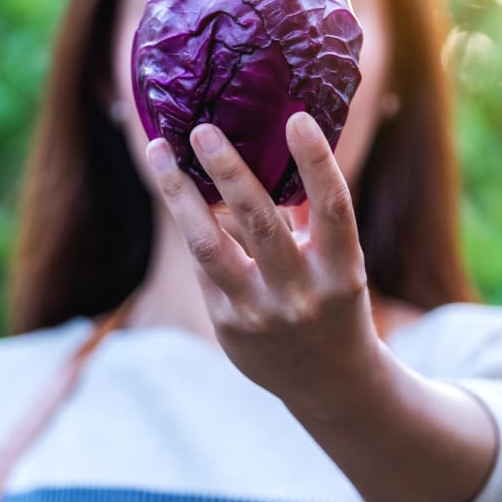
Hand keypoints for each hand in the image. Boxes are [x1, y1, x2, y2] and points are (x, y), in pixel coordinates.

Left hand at [146, 112, 381, 410]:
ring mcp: (259, 313)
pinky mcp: (227, 326)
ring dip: (180, 194)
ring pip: (209, 246)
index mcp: (341, 272)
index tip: (297, 118)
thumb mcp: (340, 264)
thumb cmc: (333, 301)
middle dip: (229, 172)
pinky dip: (189, 222)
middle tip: (203, 129)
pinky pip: (201, 263)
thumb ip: (312, 217)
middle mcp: (301, 294)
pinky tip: (175, 189)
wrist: (329, 383)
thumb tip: (276, 146)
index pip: (333, 209)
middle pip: (261, 224)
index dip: (317, 162)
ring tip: (160, 151)